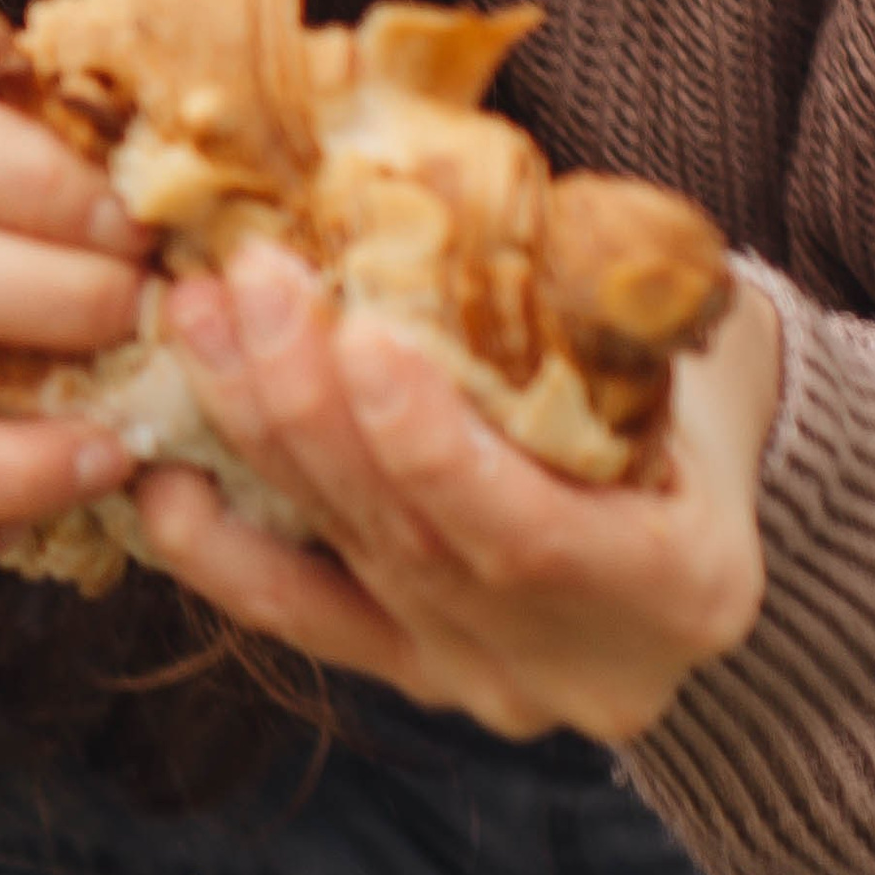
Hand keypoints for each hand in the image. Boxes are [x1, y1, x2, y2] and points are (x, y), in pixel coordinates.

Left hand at [131, 244, 781, 741]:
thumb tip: (459, 192)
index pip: (529, 534)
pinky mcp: (408, 672)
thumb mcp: (695, 353)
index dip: (431, 444)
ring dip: (257, 436)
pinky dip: (219, 548)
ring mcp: (482, 682)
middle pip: (413, 541)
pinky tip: (160, 473)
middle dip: (311, 406)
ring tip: (199, 323)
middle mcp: (574, 665)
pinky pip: (297, 616)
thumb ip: (603, 307)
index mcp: (681, 587)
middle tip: (250, 283)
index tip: (363, 338)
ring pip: (346, 563)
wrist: (713, 525)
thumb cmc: (705, 404)